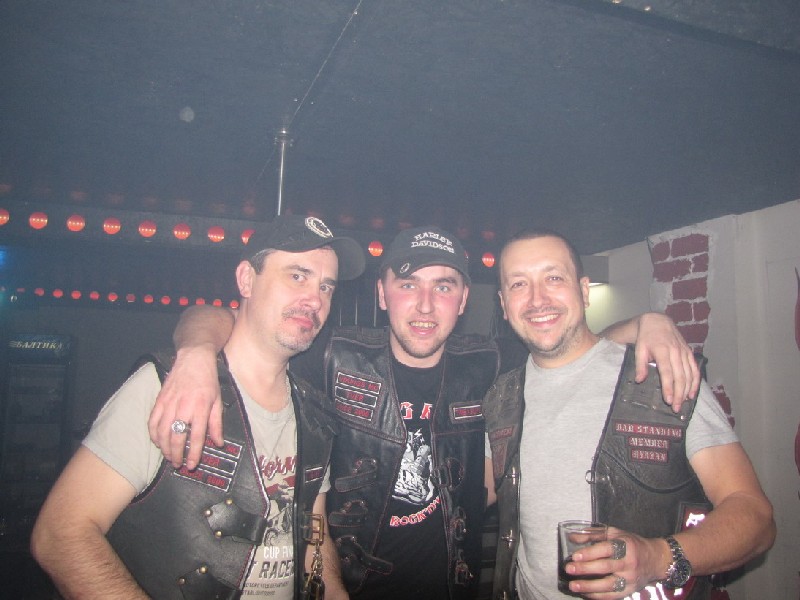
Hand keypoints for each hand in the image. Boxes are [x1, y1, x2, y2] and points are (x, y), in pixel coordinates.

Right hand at [147, 344, 223, 468]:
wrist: (194, 358)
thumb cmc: (208, 380)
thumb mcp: (218, 401)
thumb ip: (217, 424)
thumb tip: (219, 443)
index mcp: (201, 408)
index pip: (196, 436)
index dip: (193, 454)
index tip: (191, 465)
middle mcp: (184, 407)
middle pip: (176, 437)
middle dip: (176, 454)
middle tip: (178, 464)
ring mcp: (169, 403)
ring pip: (162, 432)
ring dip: (164, 448)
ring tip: (169, 457)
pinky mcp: (159, 400)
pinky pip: (152, 421)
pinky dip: (153, 435)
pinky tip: (157, 442)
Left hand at [565, 528, 665, 598]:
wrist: (655, 560)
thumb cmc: (631, 543)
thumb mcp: (614, 533)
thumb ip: (593, 534)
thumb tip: (572, 537)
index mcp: (625, 545)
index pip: (606, 549)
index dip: (590, 553)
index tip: (575, 556)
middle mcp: (629, 563)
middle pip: (605, 567)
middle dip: (585, 569)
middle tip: (569, 569)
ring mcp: (630, 579)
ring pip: (608, 585)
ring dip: (589, 586)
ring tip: (573, 585)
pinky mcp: (630, 591)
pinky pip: (612, 596)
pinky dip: (597, 596)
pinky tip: (585, 593)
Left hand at [634, 313, 699, 411]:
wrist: (657, 322)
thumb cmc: (646, 337)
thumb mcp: (639, 349)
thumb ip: (640, 365)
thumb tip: (639, 380)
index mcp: (662, 350)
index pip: (667, 372)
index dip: (668, 387)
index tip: (669, 400)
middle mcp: (676, 352)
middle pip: (680, 376)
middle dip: (679, 393)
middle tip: (676, 408)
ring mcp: (684, 352)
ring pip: (689, 374)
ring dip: (687, 390)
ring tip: (684, 403)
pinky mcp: (689, 352)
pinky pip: (695, 369)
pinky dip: (695, 381)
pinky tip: (692, 393)